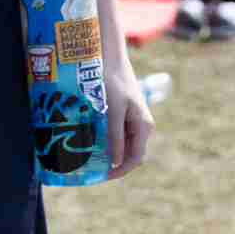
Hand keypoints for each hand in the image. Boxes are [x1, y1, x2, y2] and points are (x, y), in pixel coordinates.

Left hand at [104, 55, 154, 179]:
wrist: (111, 57)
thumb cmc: (112, 82)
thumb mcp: (112, 110)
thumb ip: (115, 135)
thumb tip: (115, 162)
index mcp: (144, 126)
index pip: (135, 159)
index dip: (119, 171)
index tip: (101, 176)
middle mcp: (142, 126)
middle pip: (130, 154)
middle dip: (113, 164)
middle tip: (92, 169)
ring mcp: (135, 120)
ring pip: (124, 144)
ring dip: (110, 152)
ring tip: (90, 157)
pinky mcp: (126, 114)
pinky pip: (119, 134)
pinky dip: (108, 140)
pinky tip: (93, 140)